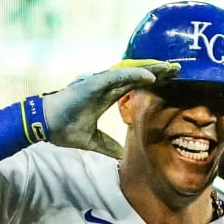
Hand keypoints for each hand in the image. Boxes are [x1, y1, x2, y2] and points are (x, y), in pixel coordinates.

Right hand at [40, 60, 179, 157]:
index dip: (152, 82)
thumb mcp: (91, 141)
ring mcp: (99, 82)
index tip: (170, 81)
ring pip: (131, 72)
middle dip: (158, 71)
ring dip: (152, 69)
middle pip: (137, 75)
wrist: (43, 125)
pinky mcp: (93, 83)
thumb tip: (121, 155)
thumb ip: (107, 146)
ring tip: (171, 68)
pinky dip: (135, 75)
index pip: (134, 85)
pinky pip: (118, 76)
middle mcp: (105, 86)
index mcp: (106, 96)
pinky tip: (151, 75)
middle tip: (179, 67)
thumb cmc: (62, 129)